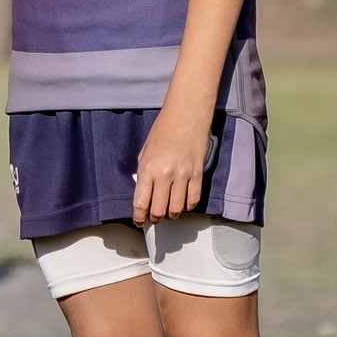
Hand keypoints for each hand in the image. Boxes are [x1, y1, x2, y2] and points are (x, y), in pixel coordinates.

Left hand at [133, 108, 211, 225]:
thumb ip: (143, 172)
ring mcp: (183, 176)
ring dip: (171, 215)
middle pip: (159, 211)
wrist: (187, 115)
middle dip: (154, 218)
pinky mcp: (197, 175)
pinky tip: (182, 204)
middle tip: (153, 217)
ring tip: (168, 213)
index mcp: (147, 169)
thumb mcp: (145, 151)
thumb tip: (142, 191)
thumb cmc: (163, 130)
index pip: (141, 202)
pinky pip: (193, 200)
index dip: (139, 216)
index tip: (139, 220)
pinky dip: (187, 207)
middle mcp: (165, 175)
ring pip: (176, 210)